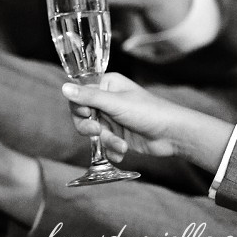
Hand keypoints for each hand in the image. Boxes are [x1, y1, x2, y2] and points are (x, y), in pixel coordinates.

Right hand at [61, 72, 181, 162]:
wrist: (173, 135)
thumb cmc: (148, 112)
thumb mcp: (115, 104)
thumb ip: (88, 97)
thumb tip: (64, 87)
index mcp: (106, 85)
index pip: (79, 94)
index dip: (79, 107)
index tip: (88, 114)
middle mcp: (107, 100)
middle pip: (82, 115)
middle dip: (90, 127)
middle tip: (97, 131)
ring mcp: (112, 118)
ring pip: (93, 132)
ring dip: (106, 140)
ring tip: (120, 144)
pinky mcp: (118, 134)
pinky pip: (103, 143)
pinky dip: (111, 149)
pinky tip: (122, 151)